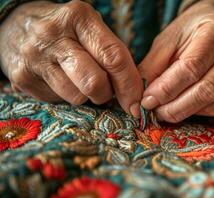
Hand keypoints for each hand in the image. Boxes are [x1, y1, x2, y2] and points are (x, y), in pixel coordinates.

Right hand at [0, 0, 142, 116]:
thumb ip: (112, 54)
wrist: (16, 26)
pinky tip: (60, 80)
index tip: (136, 103)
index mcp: (78, 17)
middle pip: (95, 82)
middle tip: (105, 90)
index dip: (129, 85)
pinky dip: (67, 96)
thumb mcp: (90, 28)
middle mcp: (54, 35)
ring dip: (86, 96)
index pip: (113, 57)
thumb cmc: (66, 30)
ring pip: (77, 97)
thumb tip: (134, 93)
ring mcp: (35, 57)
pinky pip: (58, 101)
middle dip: (107, 94)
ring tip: (79, 80)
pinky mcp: (23, 78)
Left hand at [140, 0, 213, 121]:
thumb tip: (143, 97)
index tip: (147, 100)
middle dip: (176, 107)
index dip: (167, 88)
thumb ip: (154, 66)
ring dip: (185, 112)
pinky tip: (184, 106)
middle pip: (207, 89)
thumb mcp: (167, 40)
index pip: (191, 67)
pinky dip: (198, 111)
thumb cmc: (190, 30)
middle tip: (155, 112)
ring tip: (165, 111)